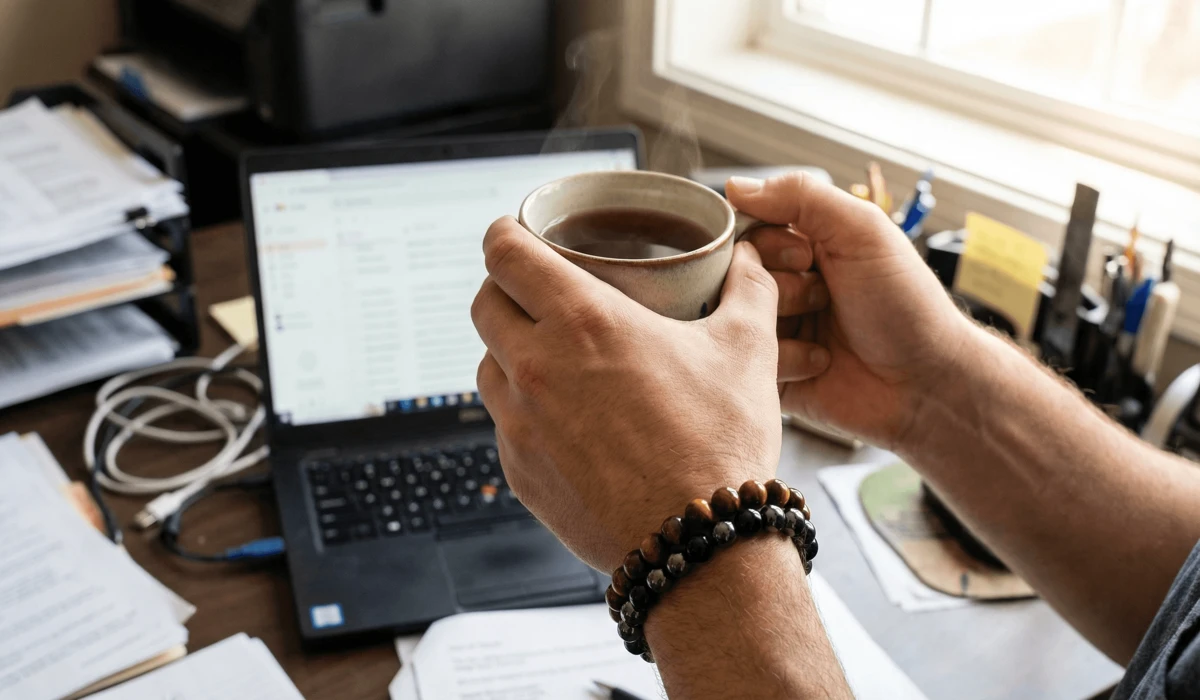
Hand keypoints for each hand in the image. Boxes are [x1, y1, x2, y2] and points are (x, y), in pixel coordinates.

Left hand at [471, 217, 825, 570]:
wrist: (697, 542)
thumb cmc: (718, 445)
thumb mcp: (746, 351)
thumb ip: (748, 292)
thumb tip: (752, 260)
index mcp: (582, 322)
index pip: (505, 254)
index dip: (504, 233)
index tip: (515, 232)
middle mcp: (536, 367)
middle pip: (485, 305)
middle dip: (505, 288)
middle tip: (538, 293)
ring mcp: (519, 424)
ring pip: (488, 366)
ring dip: (510, 351)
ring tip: (553, 358)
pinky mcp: (519, 473)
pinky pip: (504, 424)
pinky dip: (524, 411)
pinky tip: (566, 420)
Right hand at [727, 173, 974, 449]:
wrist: (928, 382)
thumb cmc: (907, 304)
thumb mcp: (863, 232)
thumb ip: (802, 197)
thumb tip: (734, 186)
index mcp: (803, 247)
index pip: (747, 231)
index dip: (766, 244)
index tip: (806, 258)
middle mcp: (785, 286)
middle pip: (736, 276)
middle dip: (778, 286)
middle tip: (822, 297)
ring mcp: (778, 332)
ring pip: (737, 318)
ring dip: (780, 324)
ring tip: (824, 334)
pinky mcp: (772, 375)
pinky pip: (745, 362)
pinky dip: (782, 360)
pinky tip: (820, 362)